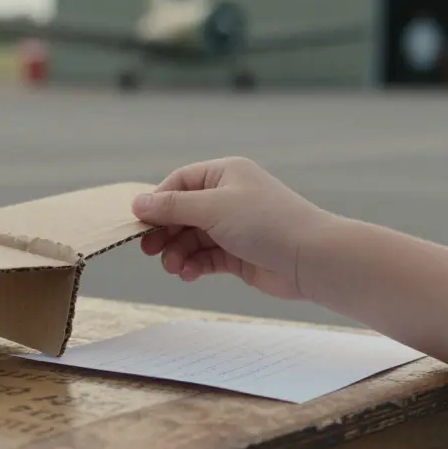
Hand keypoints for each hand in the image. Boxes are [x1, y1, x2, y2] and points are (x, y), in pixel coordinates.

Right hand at [131, 157, 339, 299]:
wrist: (310, 259)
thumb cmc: (266, 223)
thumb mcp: (212, 208)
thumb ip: (172, 207)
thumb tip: (137, 203)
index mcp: (224, 175)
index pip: (179, 183)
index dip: (158, 202)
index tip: (141, 224)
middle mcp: (228, 197)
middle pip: (182, 213)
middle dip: (165, 232)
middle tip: (150, 250)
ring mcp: (233, 227)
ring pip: (191, 238)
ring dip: (178, 252)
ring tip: (174, 267)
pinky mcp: (238, 254)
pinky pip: (206, 257)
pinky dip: (194, 265)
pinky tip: (188, 274)